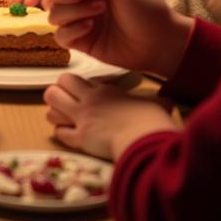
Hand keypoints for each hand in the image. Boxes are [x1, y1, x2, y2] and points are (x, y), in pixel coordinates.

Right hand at [22, 0, 193, 78]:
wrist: (161, 45)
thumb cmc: (148, 10)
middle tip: (33, 1)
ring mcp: (77, 11)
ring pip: (52, 9)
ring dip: (72, 11)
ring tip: (99, 13)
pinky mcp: (77, 35)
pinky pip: (59, 33)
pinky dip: (72, 30)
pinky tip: (91, 28)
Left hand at [44, 73, 178, 159]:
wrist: (148, 140)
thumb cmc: (154, 122)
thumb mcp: (157, 104)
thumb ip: (157, 101)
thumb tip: (170, 102)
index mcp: (105, 90)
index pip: (78, 80)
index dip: (77, 87)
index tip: (83, 96)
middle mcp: (90, 100)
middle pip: (59, 83)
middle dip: (59, 92)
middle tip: (67, 104)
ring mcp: (83, 118)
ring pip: (51, 104)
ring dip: (55, 112)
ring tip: (64, 120)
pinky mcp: (81, 138)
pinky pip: (59, 132)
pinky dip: (62, 134)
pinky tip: (71, 137)